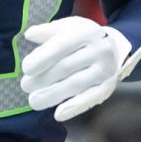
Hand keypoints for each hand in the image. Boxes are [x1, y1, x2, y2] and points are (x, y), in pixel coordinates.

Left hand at [19, 17, 140, 121]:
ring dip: (53, 94)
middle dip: (43, 78)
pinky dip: (74, 107)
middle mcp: (99, 50)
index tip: (26, 68)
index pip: (62, 44)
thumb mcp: (69, 27)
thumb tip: (29, 35)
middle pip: (67, 66)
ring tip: (33, 101)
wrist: (115, 48)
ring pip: (76, 84)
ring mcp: (105, 70)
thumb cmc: (84, 38)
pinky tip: (58, 114)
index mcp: (87, 31)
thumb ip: (48, 31)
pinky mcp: (108, 87)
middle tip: (25, 85)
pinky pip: (90, 99)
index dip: (43, 57)